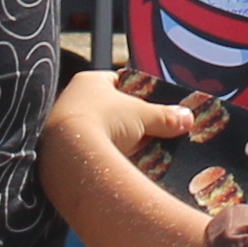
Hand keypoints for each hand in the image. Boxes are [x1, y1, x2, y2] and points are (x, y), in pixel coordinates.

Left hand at [42, 67, 194, 164]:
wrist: (70, 156)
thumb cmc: (105, 122)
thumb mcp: (143, 116)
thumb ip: (165, 116)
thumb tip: (188, 117)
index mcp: (89, 81)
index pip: (119, 83)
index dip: (138, 94)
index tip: (153, 107)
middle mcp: (72, 98)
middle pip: (110, 108)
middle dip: (128, 121)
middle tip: (150, 132)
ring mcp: (64, 125)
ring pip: (99, 131)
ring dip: (116, 140)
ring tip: (138, 153)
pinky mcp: (60, 151)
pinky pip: (90, 151)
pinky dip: (105, 156)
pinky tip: (119, 165)